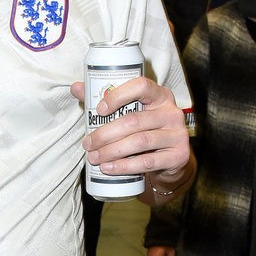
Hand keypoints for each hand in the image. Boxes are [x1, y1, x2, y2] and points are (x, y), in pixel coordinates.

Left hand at [72, 75, 190, 181]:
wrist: (170, 159)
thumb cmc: (145, 131)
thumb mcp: (130, 113)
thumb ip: (105, 100)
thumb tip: (76, 87)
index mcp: (160, 95)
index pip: (141, 86)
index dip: (118, 96)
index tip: (98, 110)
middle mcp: (172, 112)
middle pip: (134, 120)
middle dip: (106, 134)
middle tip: (87, 144)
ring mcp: (178, 134)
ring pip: (139, 141)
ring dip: (112, 151)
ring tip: (94, 158)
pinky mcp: (178, 156)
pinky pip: (147, 162)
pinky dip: (124, 166)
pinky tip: (108, 168)